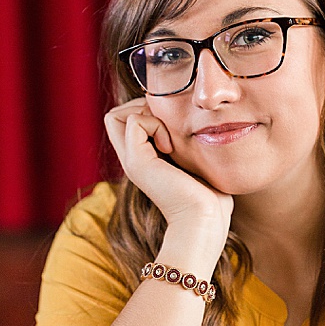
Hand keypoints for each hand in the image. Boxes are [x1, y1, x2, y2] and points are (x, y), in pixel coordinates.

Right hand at [103, 99, 233, 232]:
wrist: (203, 219)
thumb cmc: (209, 192)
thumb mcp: (194, 157)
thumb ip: (184, 141)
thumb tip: (193, 117)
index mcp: (144, 156)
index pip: (125, 118)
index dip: (147, 109)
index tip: (173, 125)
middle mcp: (132, 158)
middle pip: (115, 115)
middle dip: (141, 106)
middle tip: (167, 125)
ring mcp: (131, 160)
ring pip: (116, 114)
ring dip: (147, 113)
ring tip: (168, 136)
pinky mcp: (136, 163)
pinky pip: (134, 120)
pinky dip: (155, 123)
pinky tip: (170, 146)